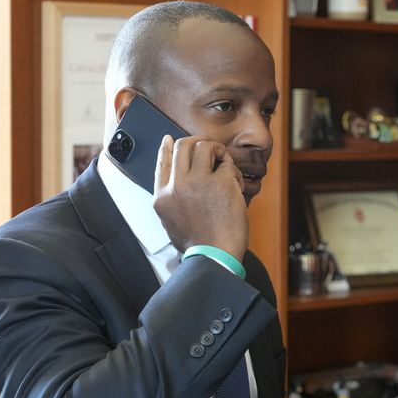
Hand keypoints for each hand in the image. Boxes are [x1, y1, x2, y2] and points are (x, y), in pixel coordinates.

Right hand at [153, 134, 248, 261]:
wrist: (214, 257)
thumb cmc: (198, 245)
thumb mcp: (171, 222)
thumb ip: (171, 199)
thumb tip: (176, 181)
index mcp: (163, 197)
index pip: (162, 161)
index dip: (166, 147)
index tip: (169, 140)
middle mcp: (177, 185)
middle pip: (183, 145)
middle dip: (198, 142)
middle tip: (209, 148)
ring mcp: (198, 182)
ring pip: (204, 146)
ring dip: (217, 151)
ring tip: (224, 163)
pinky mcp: (221, 182)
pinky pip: (227, 164)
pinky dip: (233, 171)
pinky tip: (236, 184)